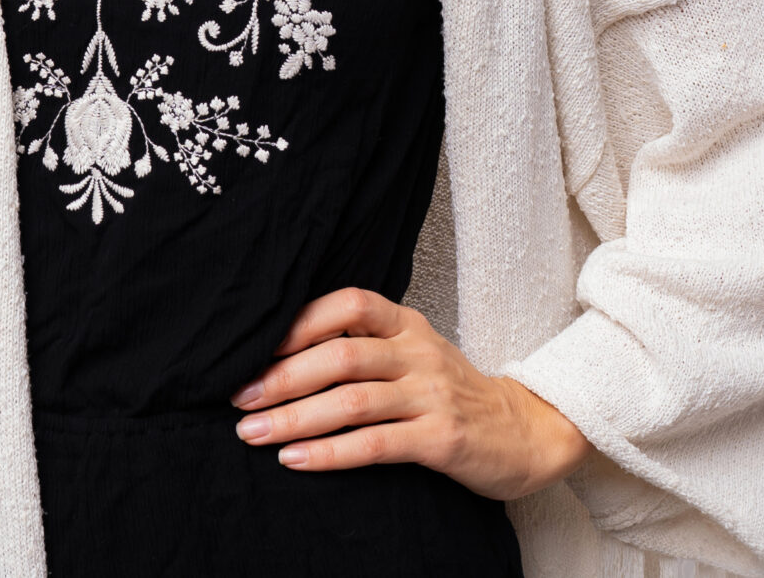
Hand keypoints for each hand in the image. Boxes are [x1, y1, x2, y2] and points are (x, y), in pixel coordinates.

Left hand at [230, 287, 591, 499]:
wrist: (525, 433)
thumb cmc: (453, 395)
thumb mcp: (414, 355)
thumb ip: (365, 348)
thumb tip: (283, 356)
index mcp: (408, 325)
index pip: (349, 304)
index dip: (299, 322)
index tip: (254, 347)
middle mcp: (419, 353)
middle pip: (341, 356)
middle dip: (282, 377)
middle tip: (239, 398)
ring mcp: (432, 395)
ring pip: (351, 401)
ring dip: (295, 417)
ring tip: (252, 432)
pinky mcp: (441, 439)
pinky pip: (374, 443)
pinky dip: (329, 452)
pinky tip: (295, 459)